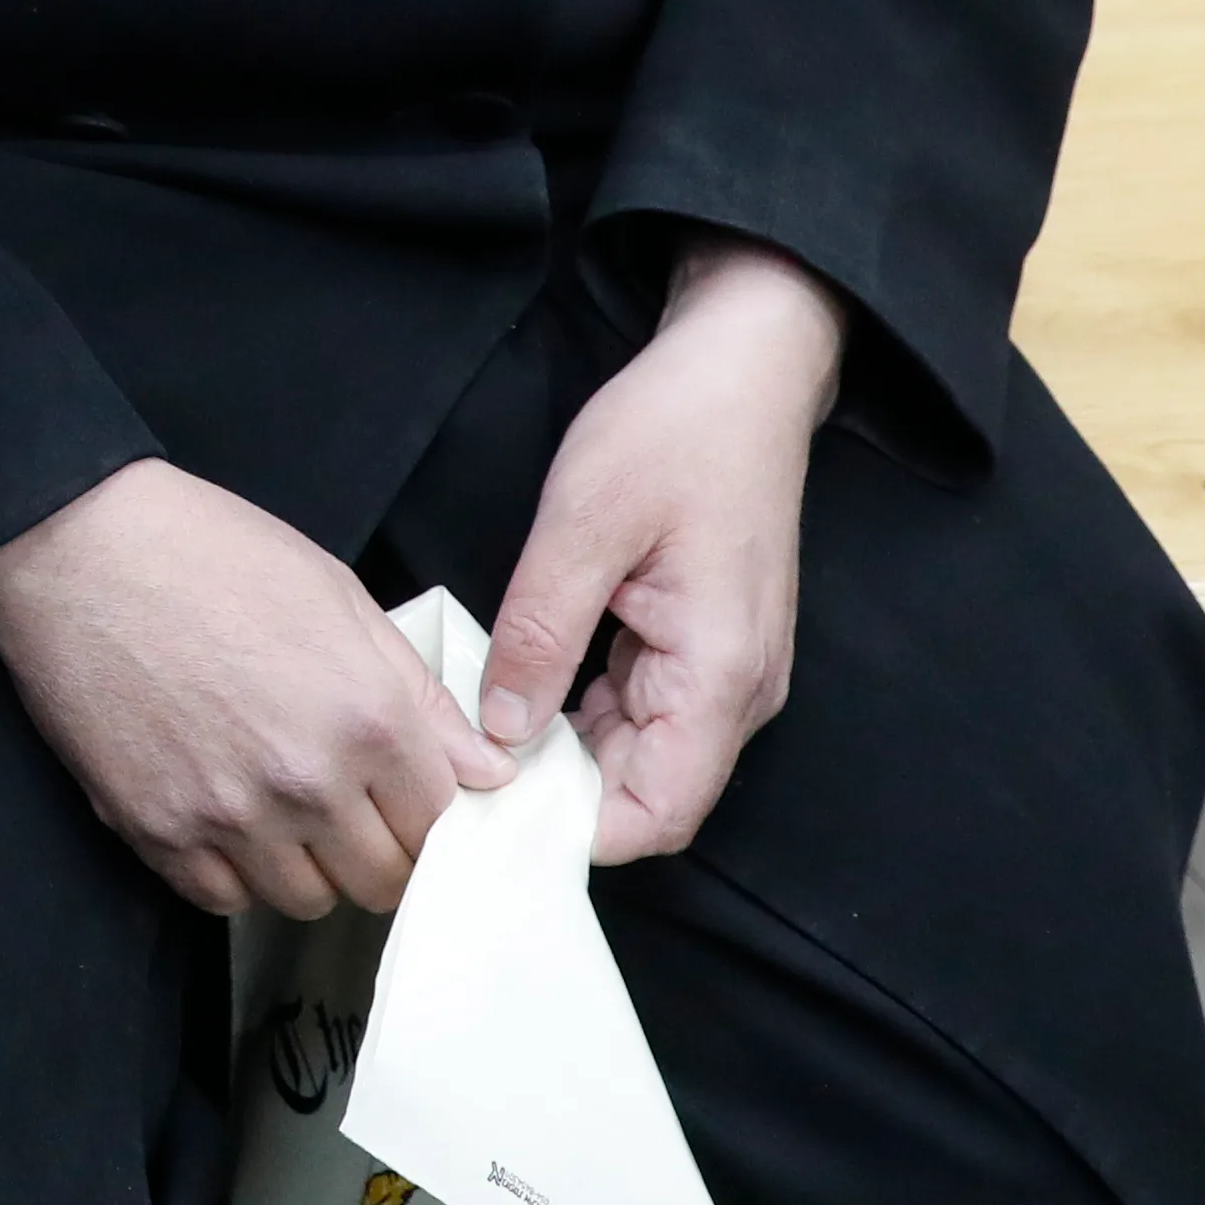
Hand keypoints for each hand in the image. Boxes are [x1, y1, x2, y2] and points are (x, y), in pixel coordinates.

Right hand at [0, 459, 510, 918]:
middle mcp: (306, 781)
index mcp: (367, 715)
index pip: (442, 824)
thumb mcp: (338, 596)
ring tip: (284, 807)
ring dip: (309, 865)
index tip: (413, 801)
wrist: (77, 545)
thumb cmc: (212, 551)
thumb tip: (490, 771)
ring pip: (308, 900)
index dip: (434, 814)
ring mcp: (227, 816)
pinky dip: (235, 872)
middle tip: (352, 806)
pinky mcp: (157, 832)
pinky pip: (224, 901)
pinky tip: (225, 816)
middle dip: (380, 848)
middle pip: (383, 880)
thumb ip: (421, 695)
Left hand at [477, 237, 845, 867]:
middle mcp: (736, 694)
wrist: (742, 370)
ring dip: (565, 754)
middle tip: (461, 779)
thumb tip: (499, 732)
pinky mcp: (702, 646)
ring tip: (478, 733)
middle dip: (559, 798)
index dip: (573, 833)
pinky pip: (640, 711)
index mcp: (718, 676)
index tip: (488, 819)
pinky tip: (523, 683)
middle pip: (644, 797)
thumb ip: (540, 634)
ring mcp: (723, 672)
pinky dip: (582, 712)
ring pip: (637, 757)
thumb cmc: (674, 431)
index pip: (654, 818)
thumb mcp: (584, 523)